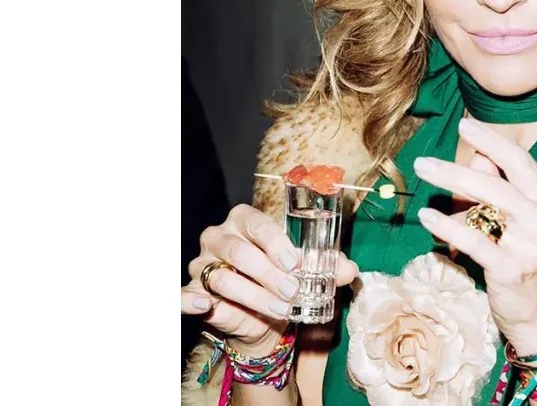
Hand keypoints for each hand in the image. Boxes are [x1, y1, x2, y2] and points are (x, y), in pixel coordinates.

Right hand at [179, 204, 358, 355]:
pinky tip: (205, 305)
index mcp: (245, 221)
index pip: (257, 224)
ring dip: (254, 296)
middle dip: (268, 273)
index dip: (276, 243)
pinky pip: (187, 294)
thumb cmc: (281, 279)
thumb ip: (328, 267)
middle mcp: (219, 237)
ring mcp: (203, 264)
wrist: (262, 316)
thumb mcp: (306, 271)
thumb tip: (349, 270)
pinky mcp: (194, 291)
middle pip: (239, 251)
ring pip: (222, 278)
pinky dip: (190, 299)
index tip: (295, 264)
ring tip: (282, 309)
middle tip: (293, 290)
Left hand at [413, 117, 536, 356]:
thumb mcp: (519, 223)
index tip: (464, 126)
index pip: (520, 161)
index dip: (491, 141)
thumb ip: (499, 188)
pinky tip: (428, 216)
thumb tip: (477, 155)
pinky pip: (475, 240)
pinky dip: (448, 226)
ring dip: (451, 185)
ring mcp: (532, 244)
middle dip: (457, 166)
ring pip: (487, 205)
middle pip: (497, 181)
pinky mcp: (513, 269)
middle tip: (424, 160)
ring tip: (423, 174)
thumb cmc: (525, 263)